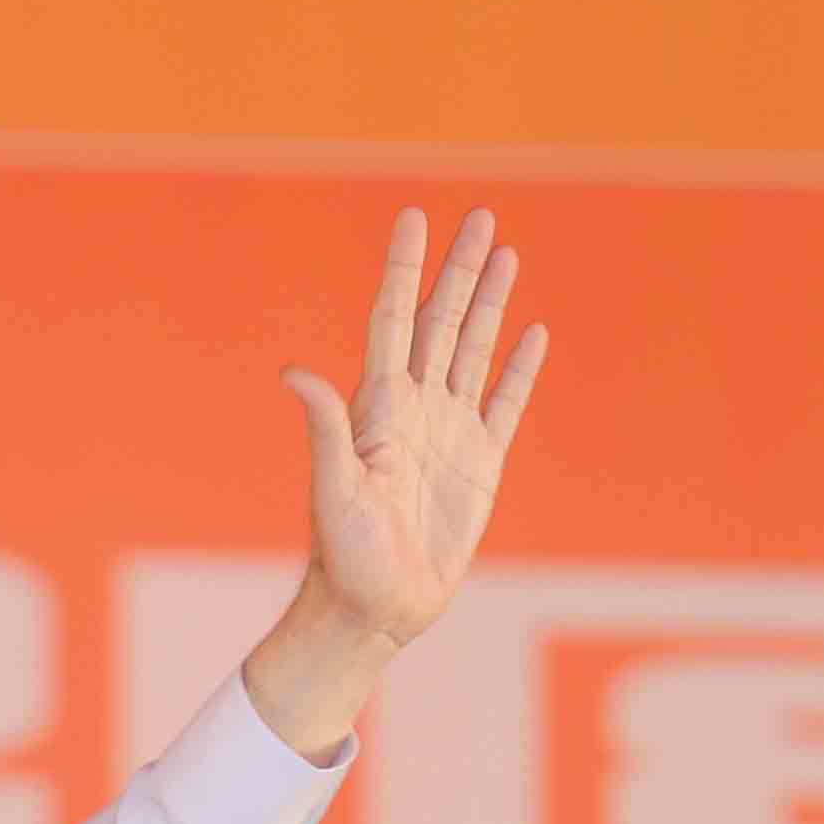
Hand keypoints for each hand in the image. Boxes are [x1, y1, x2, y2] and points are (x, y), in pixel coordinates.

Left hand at [243, 211, 550, 756]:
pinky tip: (531, 332)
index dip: (404, 270)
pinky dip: (518, 367)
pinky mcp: (481, 463)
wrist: (377, 608)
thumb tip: (293, 373)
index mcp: (378, 407)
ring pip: (473, 349)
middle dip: (458, 269)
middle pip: (440, 321)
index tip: (414, 218)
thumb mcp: (334, 489)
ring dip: (488, 302)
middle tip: (478, 215)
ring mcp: (450, 432)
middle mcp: (414, 408)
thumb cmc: (345, 555)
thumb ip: (325, 427)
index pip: (394, 320)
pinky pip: (504, 403)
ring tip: (504, 252)